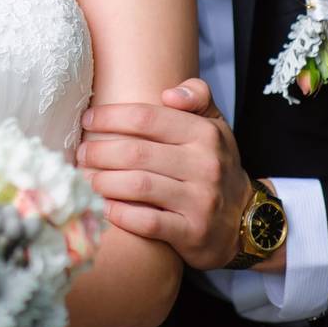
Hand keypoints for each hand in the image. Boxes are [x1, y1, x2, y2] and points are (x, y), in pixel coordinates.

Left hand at [77, 77, 257, 270]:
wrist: (248, 221)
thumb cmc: (216, 165)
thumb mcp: (215, 125)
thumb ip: (196, 96)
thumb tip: (168, 93)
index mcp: (205, 134)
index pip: (146, 118)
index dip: (110, 117)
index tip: (87, 120)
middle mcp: (205, 166)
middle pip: (135, 153)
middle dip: (98, 151)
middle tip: (79, 153)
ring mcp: (200, 202)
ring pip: (137, 186)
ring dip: (102, 182)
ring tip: (85, 178)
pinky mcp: (193, 233)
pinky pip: (147, 222)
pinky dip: (119, 214)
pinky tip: (103, 206)